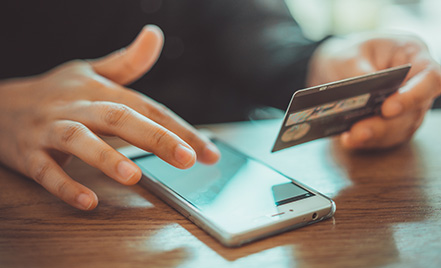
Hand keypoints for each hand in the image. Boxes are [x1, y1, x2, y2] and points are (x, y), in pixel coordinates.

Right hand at [0, 25, 219, 209]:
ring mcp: (50, 129)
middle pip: (119, 118)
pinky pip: (46, 170)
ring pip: (79, 140)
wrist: (0, 104)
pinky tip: (88, 200)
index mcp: (99, 91)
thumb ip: (127, 61)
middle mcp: (77, 106)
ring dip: (106, 157)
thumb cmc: (57, 92)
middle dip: (155, 137)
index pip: (147, 108)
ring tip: (133, 176)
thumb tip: (155, 34)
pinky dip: (65, 185)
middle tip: (187, 159)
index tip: (208, 152)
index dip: (180, 129)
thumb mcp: (90, 72)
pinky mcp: (28, 153)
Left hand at [307, 32, 440, 148]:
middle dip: (385, 125)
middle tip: (359, 131)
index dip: (413, 96)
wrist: (340, 67)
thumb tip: (361, 96)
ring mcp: (410, 106)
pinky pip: (388, 137)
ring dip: (376, 136)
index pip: (431, 78)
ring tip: (351, 138)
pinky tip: (349, 140)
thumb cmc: (351, 54)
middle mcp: (417, 83)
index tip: (388, 109)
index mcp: (414, 56)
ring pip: (401, 128)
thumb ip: (357, 72)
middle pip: (414, 111)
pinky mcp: (396, 123)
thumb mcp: (349, 56)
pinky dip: (369, 141)